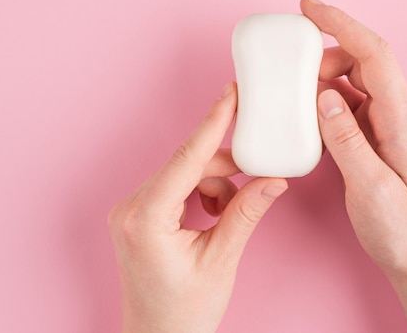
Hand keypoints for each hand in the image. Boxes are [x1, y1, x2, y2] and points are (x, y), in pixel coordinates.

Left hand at [108, 82, 287, 332]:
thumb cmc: (183, 311)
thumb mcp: (221, 260)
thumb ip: (246, 214)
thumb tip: (274, 180)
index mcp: (146, 218)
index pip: (185, 159)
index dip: (212, 123)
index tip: (230, 94)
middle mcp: (131, 207)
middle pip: (188, 165)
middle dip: (226, 169)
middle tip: (258, 172)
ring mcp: (132, 210)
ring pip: (185, 174)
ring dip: (216, 185)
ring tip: (229, 215)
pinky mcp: (140, 214)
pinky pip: (177, 186)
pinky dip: (203, 193)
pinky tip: (214, 216)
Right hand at [301, 0, 406, 331]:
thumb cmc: (402, 229)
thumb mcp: (371, 189)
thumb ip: (347, 142)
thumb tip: (324, 97)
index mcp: (401, 119)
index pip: (373, 54)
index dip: (341, 25)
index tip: (308, 8)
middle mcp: (397, 113)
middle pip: (361, 62)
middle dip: (324, 58)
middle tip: (291, 76)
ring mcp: (387, 124)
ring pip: (353, 82)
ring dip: (323, 81)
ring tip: (296, 99)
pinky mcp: (376, 137)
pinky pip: (348, 106)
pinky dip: (325, 103)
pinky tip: (308, 118)